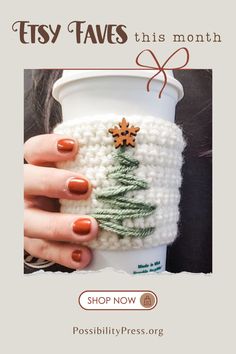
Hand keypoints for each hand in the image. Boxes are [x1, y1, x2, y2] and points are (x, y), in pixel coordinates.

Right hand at [24, 134, 97, 269]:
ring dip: (60, 226)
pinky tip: (85, 256)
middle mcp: (26, 189)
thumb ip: (98, 160)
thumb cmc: (79, 184)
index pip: (35, 149)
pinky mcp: (32, 241)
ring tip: (90, 228)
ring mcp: (27, 215)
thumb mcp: (83, 169)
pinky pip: (43, 250)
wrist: (62, 211)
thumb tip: (136, 142)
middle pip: (27, 181)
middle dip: (52, 182)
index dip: (50, 147)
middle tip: (84, 187)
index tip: (74, 147)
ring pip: (30, 221)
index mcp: (38, 165)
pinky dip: (63, 254)